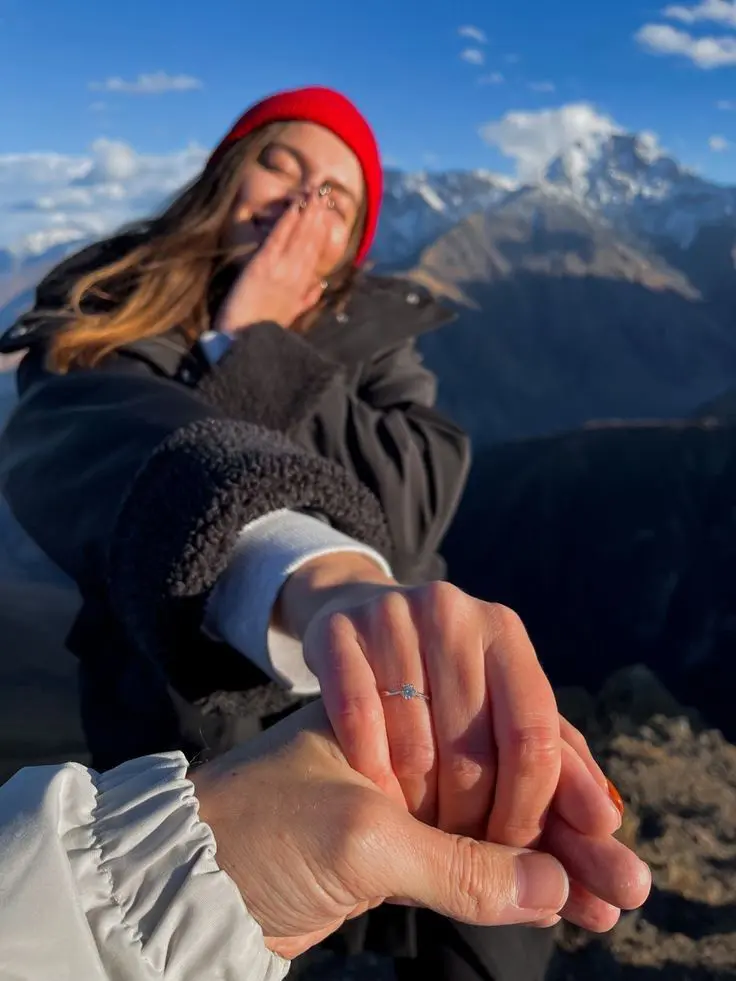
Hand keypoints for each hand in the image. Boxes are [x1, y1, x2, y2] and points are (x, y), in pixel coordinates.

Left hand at [191, 703, 647, 960]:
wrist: (183, 877)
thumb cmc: (255, 828)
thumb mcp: (360, 839)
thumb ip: (456, 863)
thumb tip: (549, 885)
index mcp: (402, 705)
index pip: (503, 731)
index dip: (558, 780)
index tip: (600, 831)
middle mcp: (413, 739)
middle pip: (513, 777)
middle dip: (569, 827)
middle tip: (624, 879)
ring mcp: (408, 792)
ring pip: (499, 823)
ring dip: (552, 860)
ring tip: (608, 902)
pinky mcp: (398, 844)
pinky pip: (471, 863)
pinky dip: (512, 885)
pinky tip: (556, 905)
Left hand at [213, 192, 330, 332]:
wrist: (242, 341)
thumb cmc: (260, 330)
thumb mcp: (290, 316)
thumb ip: (306, 299)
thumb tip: (320, 283)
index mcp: (302, 289)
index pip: (315, 256)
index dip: (322, 235)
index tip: (328, 217)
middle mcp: (296, 277)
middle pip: (310, 243)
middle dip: (318, 219)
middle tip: (323, 196)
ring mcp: (281, 271)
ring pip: (298, 238)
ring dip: (307, 215)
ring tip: (314, 197)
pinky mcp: (263, 267)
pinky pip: (278, 239)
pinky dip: (286, 222)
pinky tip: (293, 207)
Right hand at [277, 561, 635, 929]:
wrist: (355, 617)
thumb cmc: (441, 684)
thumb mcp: (500, 711)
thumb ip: (555, 770)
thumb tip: (609, 831)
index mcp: (503, 632)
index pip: (534, 737)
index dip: (531, 812)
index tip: (519, 859)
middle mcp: (451, 613)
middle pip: (474, 751)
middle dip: (473, 824)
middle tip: (463, 859)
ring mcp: (390, 617)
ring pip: (414, 747)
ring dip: (418, 811)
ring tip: (418, 835)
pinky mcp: (337, 631)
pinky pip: (359, 720)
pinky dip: (370, 772)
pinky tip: (376, 798)